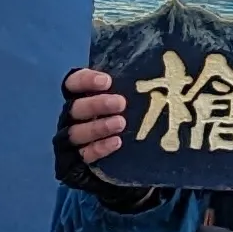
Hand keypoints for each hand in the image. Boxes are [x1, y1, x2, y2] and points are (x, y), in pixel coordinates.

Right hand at [53, 67, 137, 197]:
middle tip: (121, 103)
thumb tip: (160, 69)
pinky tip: (117, 142)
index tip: (107, 82)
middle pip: (75, 108)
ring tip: (120, 123)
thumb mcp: (131, 101)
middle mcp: (72, 118)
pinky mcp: (75, 162)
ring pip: (76, 132)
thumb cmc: (130, 121)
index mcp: (81, 98)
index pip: (73, 83)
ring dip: (98, 127)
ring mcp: (72, 140)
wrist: (128, 162)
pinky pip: (84, 154)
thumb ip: (133, 86)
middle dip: (96, 104)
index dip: (86, 80)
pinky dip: (99, 147)